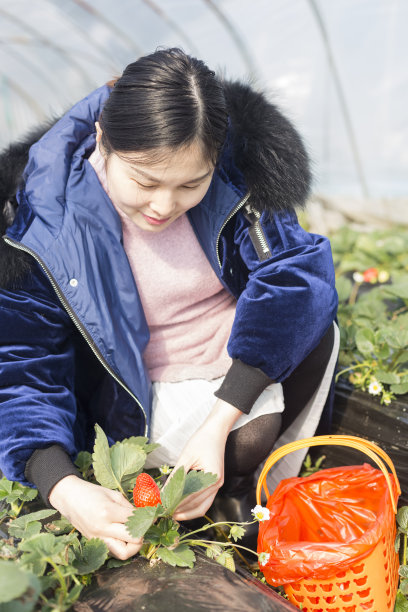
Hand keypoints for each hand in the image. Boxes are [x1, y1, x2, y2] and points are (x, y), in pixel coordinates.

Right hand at [49, 475, 142, 559]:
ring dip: (133, 546)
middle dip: (143, 533)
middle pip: (134, 540)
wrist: (69, 498)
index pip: (136, 521)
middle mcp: (103, 528)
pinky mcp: (95, 543)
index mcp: (108, 512)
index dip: (147, 517)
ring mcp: (98, 538)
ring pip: (124, 553)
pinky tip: (123, 536)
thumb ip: (129, 507)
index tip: (153, 515)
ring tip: (134, 535)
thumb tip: (145, 515)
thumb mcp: (113, 494)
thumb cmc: (92, 493)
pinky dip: (122, 545)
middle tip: (144, 526)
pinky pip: (113, 551)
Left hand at [171, 399, 241, 520]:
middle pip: (198, 506)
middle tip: (164, 514)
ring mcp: (217, 485)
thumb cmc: (201, 440)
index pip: (191, 496)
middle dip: (181, 512)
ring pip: (202, 507)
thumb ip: (175, 477)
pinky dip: (193, 506)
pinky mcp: (214, 483)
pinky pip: (204, 500)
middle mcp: (217, 484)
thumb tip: (162, 493)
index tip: (162, 508)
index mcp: (212, 477)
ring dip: (187, 512)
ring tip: (171, 513)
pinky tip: (180, 506)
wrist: (215, 431)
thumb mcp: (186, 457)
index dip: (176, 503)